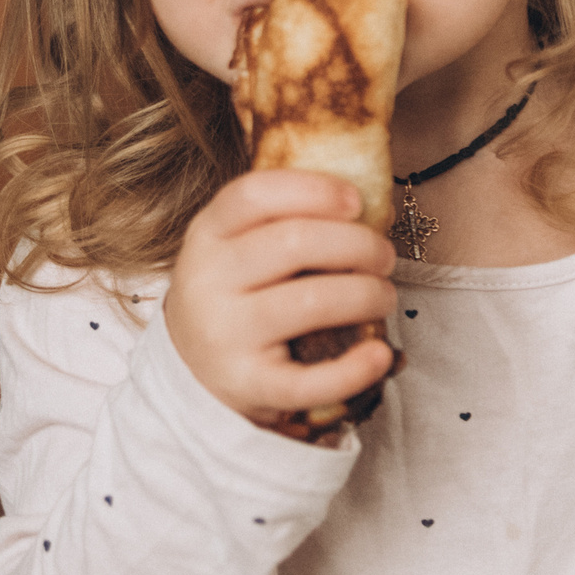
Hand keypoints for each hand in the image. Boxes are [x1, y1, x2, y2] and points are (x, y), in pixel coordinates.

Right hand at [163, 170, 397, 431]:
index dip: (314, 190)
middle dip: (359, 244)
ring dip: (367, 295)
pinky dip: (354, 368)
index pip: (254, 194)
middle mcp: (208, 280)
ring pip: (312, 301)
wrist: (190, 372)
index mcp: (206, 234)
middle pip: (295, 242)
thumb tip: (378, 208)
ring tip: (383, 297)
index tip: (357, 201)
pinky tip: (380, 354)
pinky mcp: (247, 384)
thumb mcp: (239, 249)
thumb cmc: (235, 296)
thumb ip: (289, 220)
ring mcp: (224, 335)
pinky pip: (309, 379)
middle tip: (384, 256)